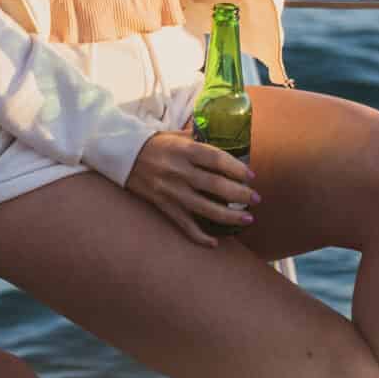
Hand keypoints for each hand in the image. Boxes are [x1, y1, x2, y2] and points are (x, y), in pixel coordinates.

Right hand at [123, 132, 257, 246]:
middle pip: (215, 185)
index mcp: (184, 150)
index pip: (216, 159)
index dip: (236, 168)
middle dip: (240, 194)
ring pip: (204, 208)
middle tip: (256, 200)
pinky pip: (183, 224)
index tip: (251, 176)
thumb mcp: (177, 135)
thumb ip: (199, 138)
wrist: (122, 155)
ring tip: (247, 219)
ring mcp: (171, 190)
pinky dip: (199, 236)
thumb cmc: (154, 143)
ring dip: (228, 216)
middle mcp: (179, 171)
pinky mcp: (163, 205)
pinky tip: (214, 242)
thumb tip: (225, 139)